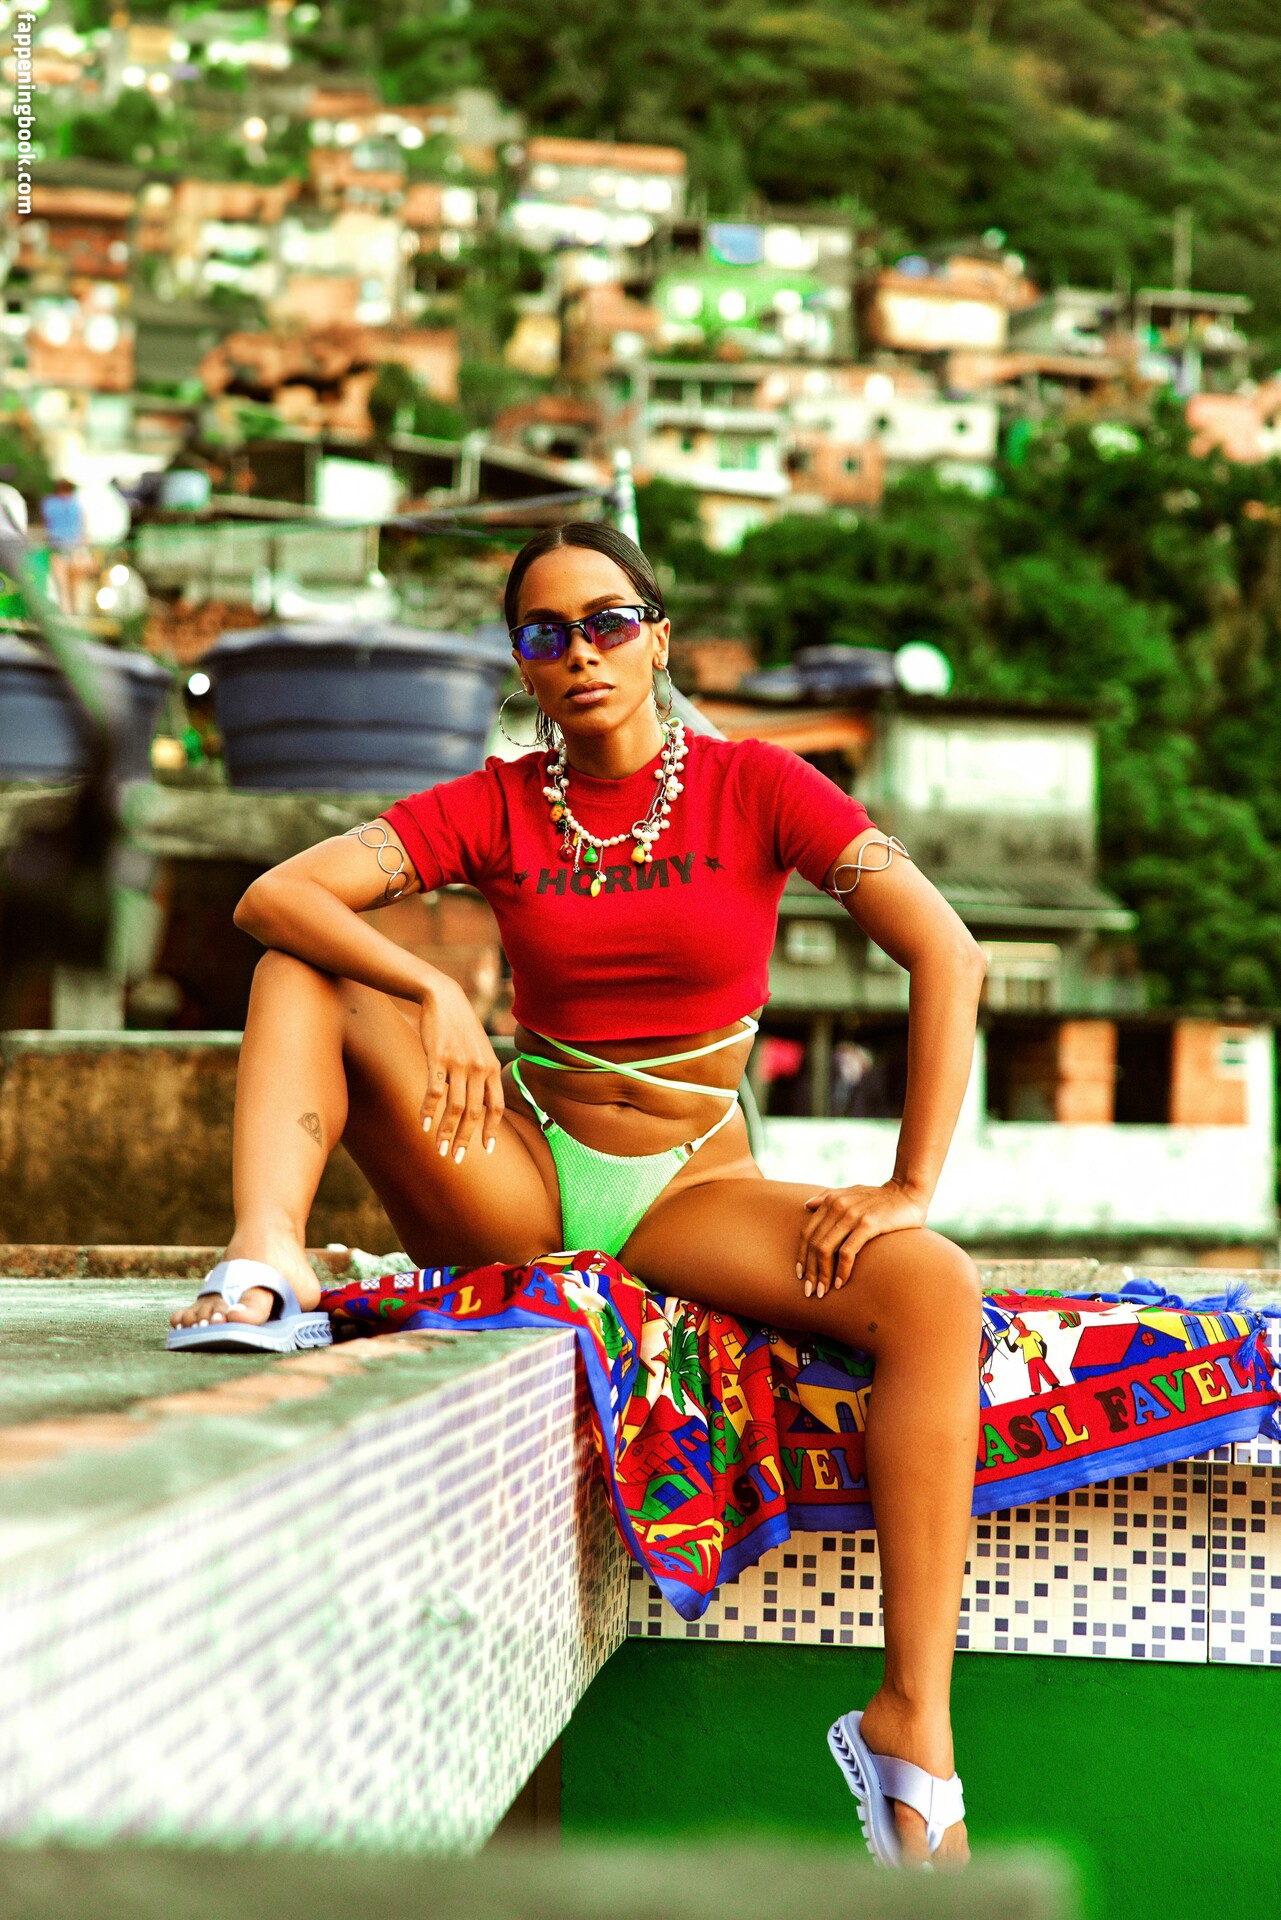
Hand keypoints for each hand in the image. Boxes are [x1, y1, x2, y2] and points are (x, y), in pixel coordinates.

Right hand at [418, 977, 503, 1162]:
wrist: (444, 998)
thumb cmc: (461, 1027)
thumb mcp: (480, 1049)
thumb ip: (483, 1073)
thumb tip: (480, 1100)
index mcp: (492, 1068)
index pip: (496, 1106)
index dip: (492, 1130)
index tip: (487, 1150)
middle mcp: (479, 1068)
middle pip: (474, 1113)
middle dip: (466, 1139)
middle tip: (458, 1159)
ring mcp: (459, 1064)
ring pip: (455, 1108)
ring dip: (447, 1133)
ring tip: (440, 1150)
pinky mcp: (438, 1059)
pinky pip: (434, 1092)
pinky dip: (428, 1111)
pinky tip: (423, 1126)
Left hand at [797, 1180, 926, 1298]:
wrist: (908, 1192)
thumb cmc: (880, 1197)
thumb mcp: (852, 1193)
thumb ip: (828, 1197)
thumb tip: (806, 1205)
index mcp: (831, 1201)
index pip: (807, 1233)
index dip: (801, 1256)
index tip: (800, 1275)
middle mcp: (837, 1207)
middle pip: (814, 1244)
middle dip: (810, 1271)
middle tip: (810, 1291)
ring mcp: (852, 1215)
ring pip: (826, 1249)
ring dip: (822, 1274)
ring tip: (822, 1292)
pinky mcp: (868, 1225)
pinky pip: (847, 1252)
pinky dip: (841, 1270)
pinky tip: (840, 1283)